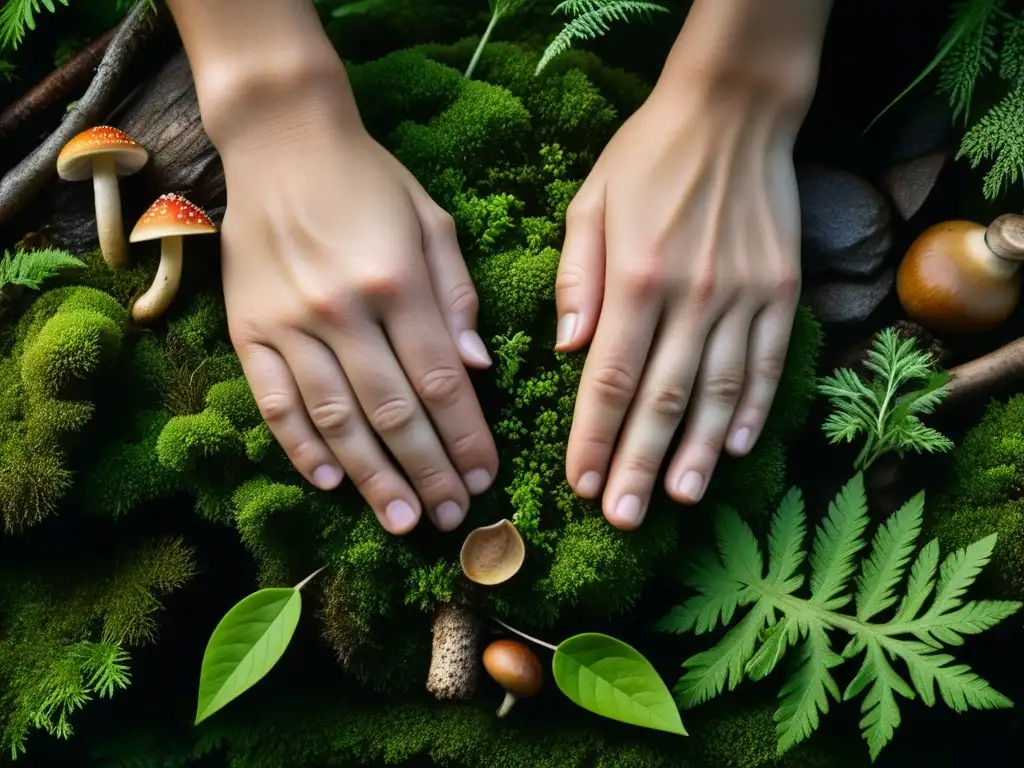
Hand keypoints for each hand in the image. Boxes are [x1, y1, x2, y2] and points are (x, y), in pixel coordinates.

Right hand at [216, 113, 498, 534]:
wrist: (281, 142)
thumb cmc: (370, 182)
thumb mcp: (432, 222)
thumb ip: (457, 295)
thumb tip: (477, 370)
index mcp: (398, 282)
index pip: (442, 382)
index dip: (466, 438)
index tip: (485, 478)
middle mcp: (344, 310)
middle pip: (394, 412)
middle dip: (428, 472)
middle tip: (451, 517)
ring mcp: (289, 324)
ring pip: (336, 419)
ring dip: (372, 477)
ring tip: (400, 520)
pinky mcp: (248, 329)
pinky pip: (275, 402)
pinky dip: (301, 446)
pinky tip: (329, 481)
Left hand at [555, 80, 803, 529]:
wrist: (733, 110)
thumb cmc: (648, 156)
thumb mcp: (590, 203)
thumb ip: (577, 279)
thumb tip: (567, 348)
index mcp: (636, 279)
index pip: (608, 379)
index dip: (594, 438)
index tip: (580, 483)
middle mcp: (691, 296)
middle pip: (660, 400)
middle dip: (638, 465)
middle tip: (623, 519)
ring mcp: (743, 296)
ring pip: (717, 392)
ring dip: (695, 452)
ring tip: (678, 499)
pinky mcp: (781, 290)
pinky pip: (767, 363)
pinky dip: (752, 409)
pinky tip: (735, 448)